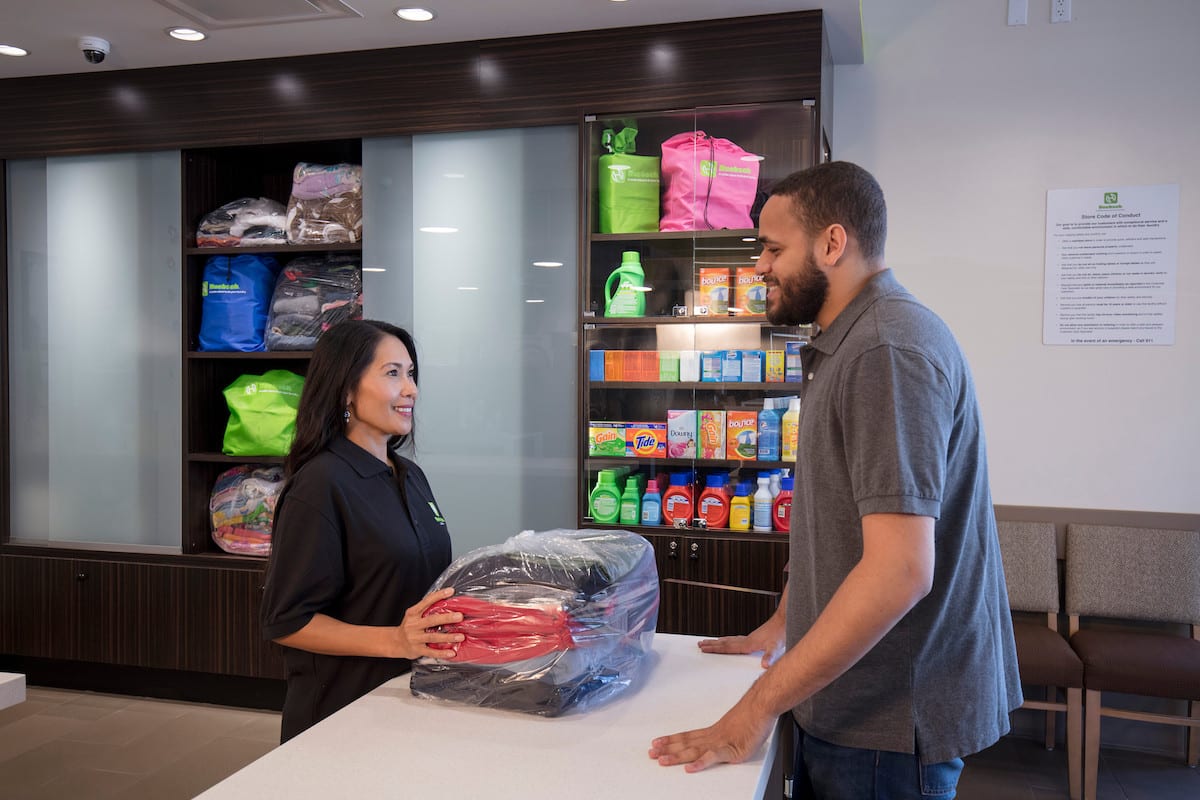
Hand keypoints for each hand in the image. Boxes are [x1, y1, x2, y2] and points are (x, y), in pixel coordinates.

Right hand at [388, 587, 463, 659]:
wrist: (396, 643)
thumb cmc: (409, 626)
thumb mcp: (413, 615)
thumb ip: (426, 607)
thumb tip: (443, 596)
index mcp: (413, 613)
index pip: (426, 602)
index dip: (438, 595)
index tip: (450, 591)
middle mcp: (413, 625)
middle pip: (431, 620)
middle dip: (447, 618)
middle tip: (460, 616)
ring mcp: (414, 638)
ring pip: (433, 637)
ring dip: (448, 637)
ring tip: (460, 636)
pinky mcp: (417, 650)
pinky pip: (431, 652)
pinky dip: (442, 653)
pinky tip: (452, 653)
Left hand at [648, 705, 774, 772]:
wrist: (761, 707)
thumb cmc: (752, 716)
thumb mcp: (735, 726)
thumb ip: (725, 735)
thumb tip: (722, 740)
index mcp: (712, 731)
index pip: (686, 736)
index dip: (671, 739)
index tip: (657, 742)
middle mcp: (712, 736)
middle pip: (685, 743)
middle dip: (667, 749)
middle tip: (651, 753)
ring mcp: (720, 743)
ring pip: (693, 751)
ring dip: (676, 756)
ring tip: (662, 760)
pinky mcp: (731, 750)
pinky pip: (713, 758)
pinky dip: (700, 763)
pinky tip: (690, 768)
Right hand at [698, 619, 783, 668]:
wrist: (784, 620)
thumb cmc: (780, 633)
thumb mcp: (776, 647)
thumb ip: (770, 656)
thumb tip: (765, 665)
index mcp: (748, 644)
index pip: (727, 647)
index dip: (715, 649)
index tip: (703, 648)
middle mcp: (746, 640)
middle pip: (725, 642)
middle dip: (712, 644)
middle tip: (700, 644)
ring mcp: (749, 638)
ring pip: (729, 640)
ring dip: (718, 642)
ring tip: (709, 642)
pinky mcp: (753, 637)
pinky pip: (735, 639)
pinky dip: (728, 641)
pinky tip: (729, 642)